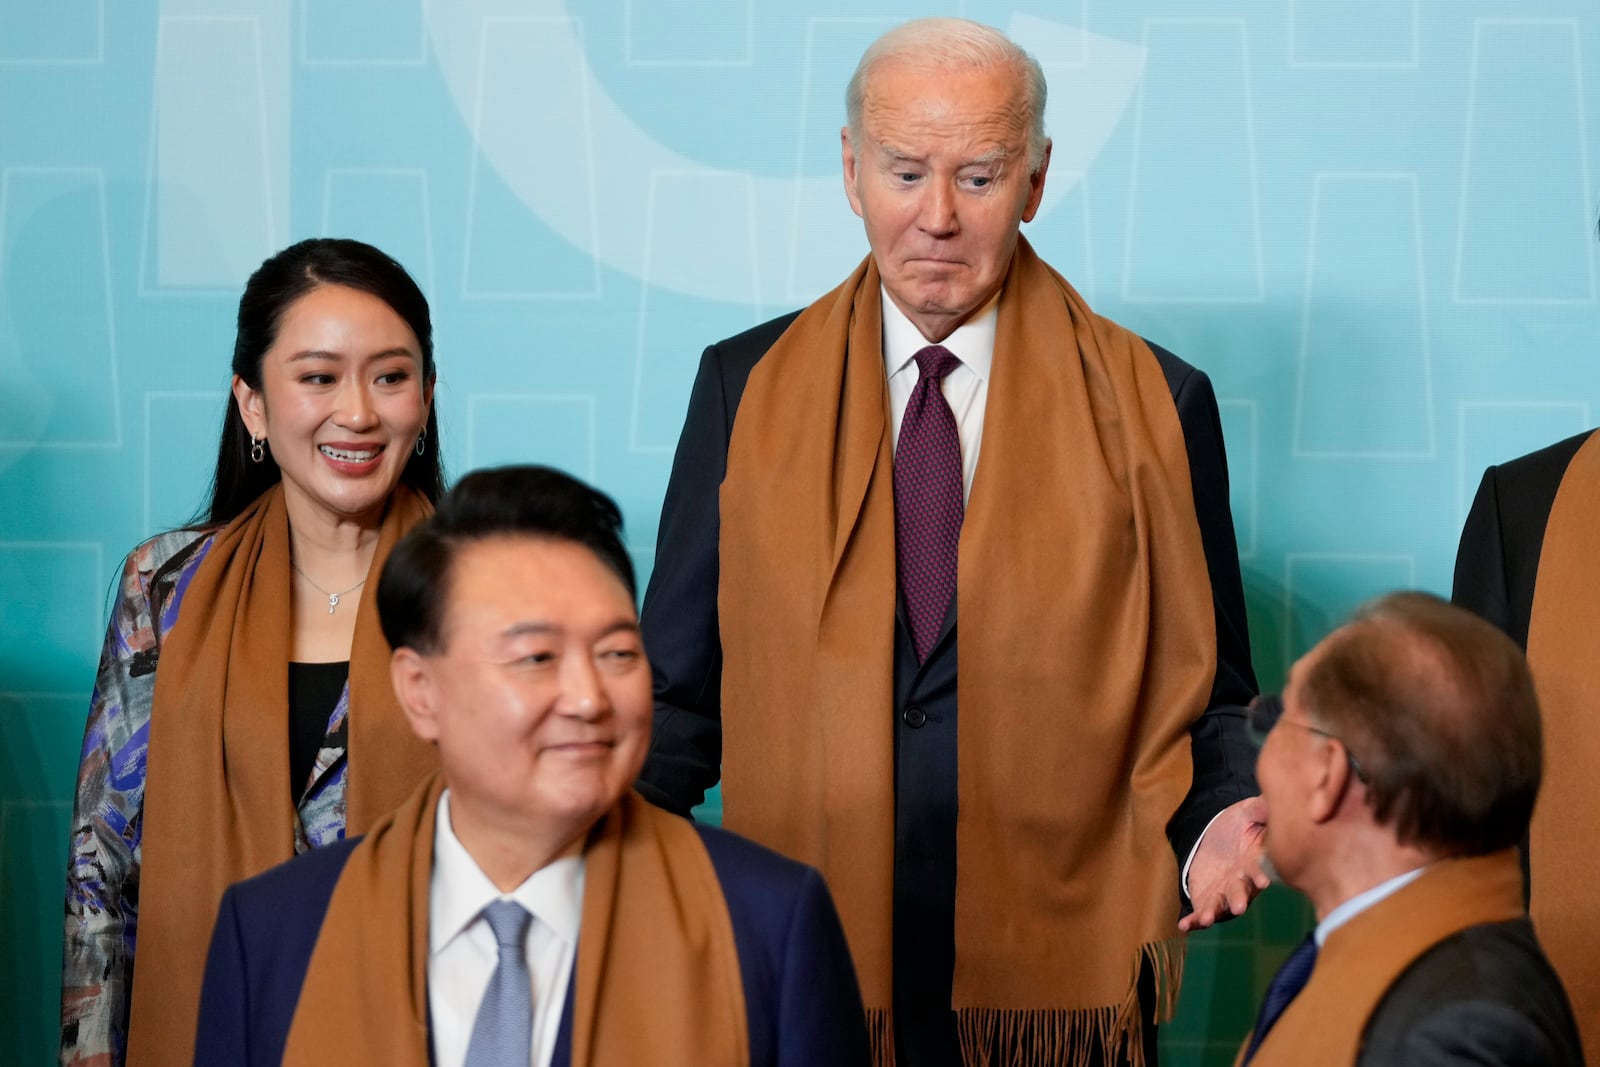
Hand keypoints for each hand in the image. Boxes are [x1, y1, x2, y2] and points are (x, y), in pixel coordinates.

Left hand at [1178, 795, 1268, 931]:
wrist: (1218, 832)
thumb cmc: (1241, 823)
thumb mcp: (1250, 811)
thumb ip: (1263, 809)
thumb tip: (1277, 800)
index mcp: (1255, 860)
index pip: (1260, 868)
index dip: (1261, 874)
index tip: (1263, 881)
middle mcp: (1242, 881)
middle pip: (1242, 892)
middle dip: (1239, 899)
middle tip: (1238, 906)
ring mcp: (1224, 891)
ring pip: (1221, 906)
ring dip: (1214, 913)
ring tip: (1207, 918)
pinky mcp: (1206, 896)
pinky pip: (1201, 911)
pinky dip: (1194, 920)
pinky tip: (1183, 925)